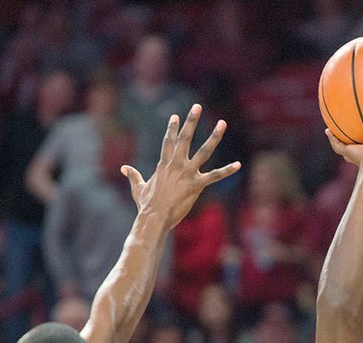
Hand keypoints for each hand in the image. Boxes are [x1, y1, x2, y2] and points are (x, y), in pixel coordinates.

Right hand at [121, 104, 240, 228]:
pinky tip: (238, 165)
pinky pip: (214, 176)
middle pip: (185, 139)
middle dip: (191, 121)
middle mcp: (176, 165)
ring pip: (203, 151)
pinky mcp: (195, 185)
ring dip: (214, 137)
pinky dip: (227, 171)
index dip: (172, 129)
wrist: (154, 217)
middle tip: (196, 106)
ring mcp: (187, 174)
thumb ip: (133, 176)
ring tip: (222, 123)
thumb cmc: (146, 205)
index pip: (168, 142)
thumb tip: (124, 168)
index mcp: (163, 165)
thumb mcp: (138, 188)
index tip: (175, 116)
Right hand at [325, 129, 362, 175]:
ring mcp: (354, 152)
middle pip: (357, 143)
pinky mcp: (347, 152)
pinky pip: (336, 144)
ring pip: (344, 144)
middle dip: (354, 136)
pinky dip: (331, 138)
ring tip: (334, 125)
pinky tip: (327, 129)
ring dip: (339, 136)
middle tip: (352, 126)